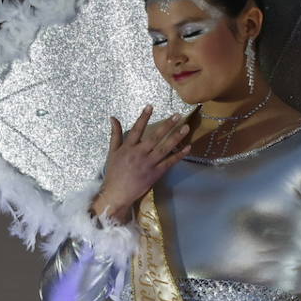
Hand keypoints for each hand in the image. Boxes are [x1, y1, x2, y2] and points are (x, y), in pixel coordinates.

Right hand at [92, 105, 190, 222]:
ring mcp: (148, 164)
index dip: (144, 117)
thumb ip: (115, 134)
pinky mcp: (156, 173)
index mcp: (128, 148)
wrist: (117, 193)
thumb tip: (113, 118)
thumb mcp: (112, 152)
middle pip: (155, 137)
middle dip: (167, 125)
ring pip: (165, 148)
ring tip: (186, 127)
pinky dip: (179, 155)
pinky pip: (169, 162)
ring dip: (176, 137)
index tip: (150, 106)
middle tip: (177, 115)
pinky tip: (188, 148)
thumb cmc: (114, 173)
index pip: (137, 129)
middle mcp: (139, 154)